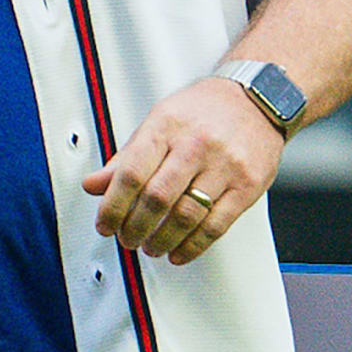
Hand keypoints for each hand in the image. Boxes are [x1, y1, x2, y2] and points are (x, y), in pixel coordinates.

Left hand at [81, 76, 282, 265]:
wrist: (257, 98)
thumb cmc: (204, 110)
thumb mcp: (158, 121)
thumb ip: (127, 157)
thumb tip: (94, 184)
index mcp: (166, 126)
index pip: (131, 173)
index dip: (113, 206)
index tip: (104, 224)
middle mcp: (195, 145)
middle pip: (157, 198)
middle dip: (135, 227)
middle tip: (126, 239)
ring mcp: (225, 166)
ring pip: (187, 216)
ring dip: (163, 240)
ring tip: (150, 247)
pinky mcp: (248, 186)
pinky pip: (217, 225)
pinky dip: (193, 246)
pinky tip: (179, 252)